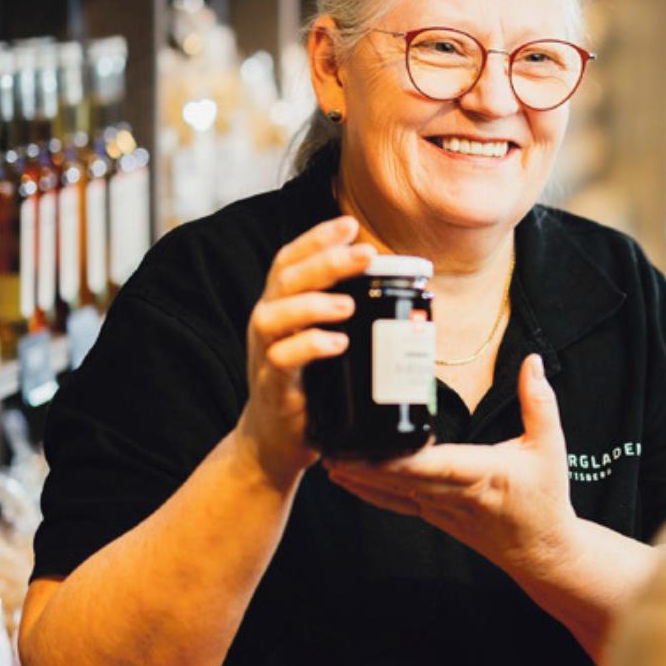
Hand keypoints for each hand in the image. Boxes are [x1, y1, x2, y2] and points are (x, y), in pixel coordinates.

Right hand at [236, 216, 375, 490]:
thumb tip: (401, 286)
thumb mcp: (325, 339)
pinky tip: (337, 343)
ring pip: (275, 316)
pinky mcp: (272, 387)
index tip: (350, 224)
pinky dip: (309, 347)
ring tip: (349, 303)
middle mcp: (266, 323)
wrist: (277, 441)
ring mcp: (264, 355)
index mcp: (281, 305)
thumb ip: (346, 312)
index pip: (290, 260)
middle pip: (285, 279)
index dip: (316, 238)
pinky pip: (281, 361)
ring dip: (314, 304)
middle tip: (365, 255)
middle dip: (326, 261)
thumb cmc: (310, 383)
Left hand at [326, 354, 576, 575]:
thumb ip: (539, 401)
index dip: (397, 460)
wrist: (541, 550)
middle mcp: (454, 494)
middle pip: (399, 478)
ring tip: (327, 455)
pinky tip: (343, 479)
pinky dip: (367, 492)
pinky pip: (394, 503)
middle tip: (330, 444)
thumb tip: (533, 359)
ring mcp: (439, 509)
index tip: (369, 446)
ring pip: (391, 493)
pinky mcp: (433, 515)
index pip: (432, 466)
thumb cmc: (546, 498)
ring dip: (357, 477)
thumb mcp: (550, 446)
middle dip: (363, 463)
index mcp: (481, 475)